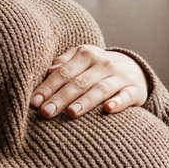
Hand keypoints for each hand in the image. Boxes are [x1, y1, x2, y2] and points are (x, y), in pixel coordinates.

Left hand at [30, 46, 148, 119]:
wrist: (135, 68)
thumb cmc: (97, 68)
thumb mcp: (80, 60)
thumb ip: (63, 65)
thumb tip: (45, 73)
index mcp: (85, 54)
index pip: (63, 73)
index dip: (47, 88)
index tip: (34, 103)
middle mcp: (103, 63)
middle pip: (78, 82)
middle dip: (61, 98)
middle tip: (46, 113)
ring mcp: (120, 76)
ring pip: (100, 89)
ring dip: (85, 101)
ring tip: (71, 113)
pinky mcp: (134, 90)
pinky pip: (126, 96)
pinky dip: (118, 102)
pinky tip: (108, 109)